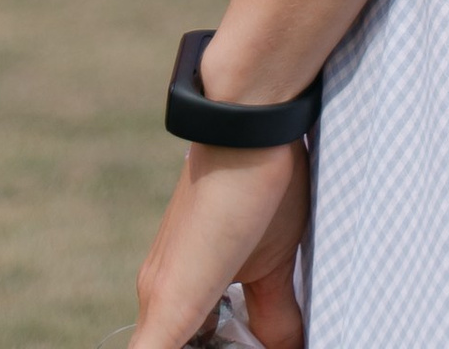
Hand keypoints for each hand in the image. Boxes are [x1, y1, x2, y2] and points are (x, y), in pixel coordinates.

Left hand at [130, 139, 309, 348]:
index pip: (188, 347)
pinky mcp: (170, 304)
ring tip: (247, 343)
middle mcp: (158, 297)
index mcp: (178, 295)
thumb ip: (274, 314)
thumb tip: (290, 346)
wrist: (247, 122)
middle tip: (255, 342)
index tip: (237, 340)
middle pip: (184, 348)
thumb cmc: (262, 180)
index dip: (213, 348)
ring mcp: (159, 301)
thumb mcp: (275, 264)